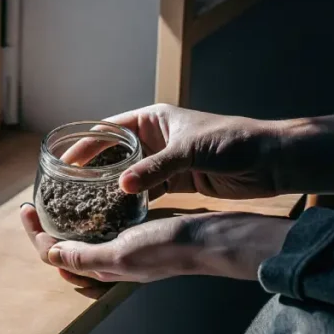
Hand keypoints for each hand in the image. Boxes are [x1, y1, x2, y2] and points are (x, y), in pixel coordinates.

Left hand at [20, 204, 293, 286]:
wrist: (211, 239)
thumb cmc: (170, 248)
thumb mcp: (122, 254)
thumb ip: (85, 258)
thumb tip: (50, 256)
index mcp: (104, 269)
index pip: (56, 255)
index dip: (35, 234)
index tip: (26, 208)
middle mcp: (111, 261)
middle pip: (64, 248)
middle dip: (44, 227)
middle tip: (32, 203)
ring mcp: (126, 247)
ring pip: (83, 237)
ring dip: (65, 220)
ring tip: (54, 199)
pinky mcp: (140, 232)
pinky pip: (106, 225)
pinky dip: (91, 212)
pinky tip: (91, 196)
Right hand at [67, 104, 333, 199]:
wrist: (270, 160)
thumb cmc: (234, 142)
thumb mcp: (190, 152)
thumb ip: (155, 169)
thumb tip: (121, 185)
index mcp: (155, 119)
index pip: (109, 129)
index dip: (85, 145)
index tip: (63, 162)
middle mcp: (156, 138)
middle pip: (114, 153)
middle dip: (92, 170)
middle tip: (66, 189)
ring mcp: (165, 161)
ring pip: (129, 175)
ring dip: (110, 188)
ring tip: (85, 206)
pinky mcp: (178, 182)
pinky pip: (147, 191)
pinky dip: (132, 202)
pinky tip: (116, 215)